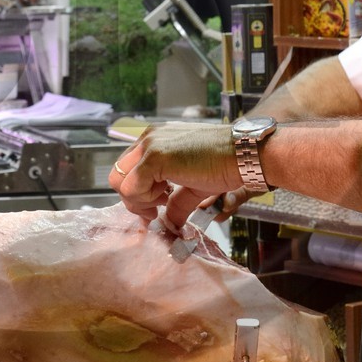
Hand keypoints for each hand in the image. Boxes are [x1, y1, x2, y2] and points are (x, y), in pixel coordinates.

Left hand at [108, 121, 242, 230]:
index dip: (138, 192)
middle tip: (155, 209)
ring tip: (163, 202)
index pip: (127, 169)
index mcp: (155, 139)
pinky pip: (132, 186)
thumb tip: (170, 222)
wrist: (243, 155)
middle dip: (133, 198)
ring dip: (138, 200)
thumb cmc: (224, 165)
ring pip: (120, 181)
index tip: (156, 205)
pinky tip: (165, 199)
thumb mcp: (193, 185)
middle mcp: (148, 138)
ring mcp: (150, 145)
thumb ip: (176, 201)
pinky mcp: (155, 157)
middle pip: (118, 174)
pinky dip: (144, 200)